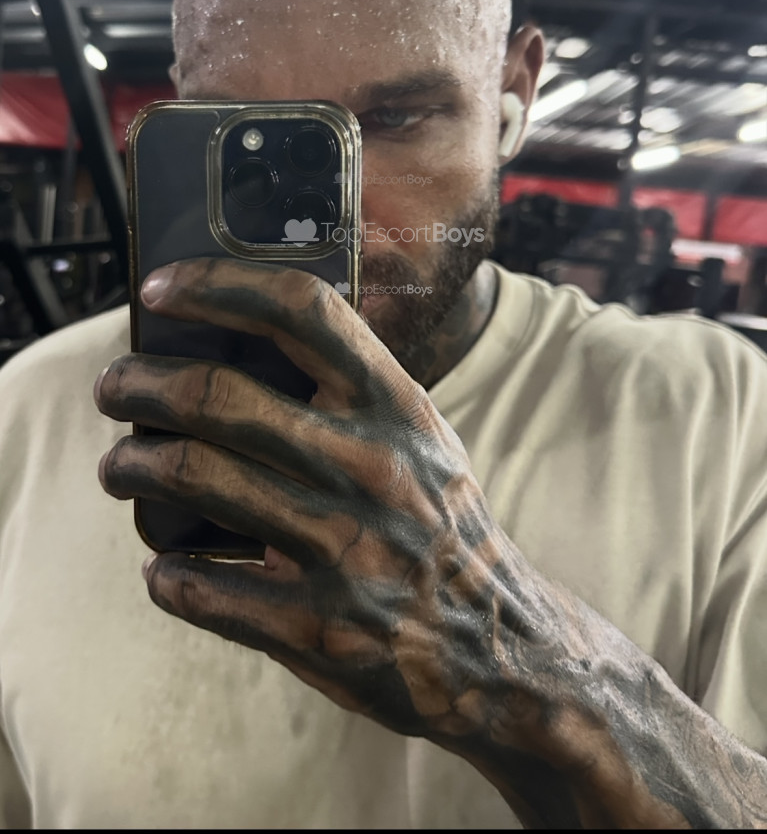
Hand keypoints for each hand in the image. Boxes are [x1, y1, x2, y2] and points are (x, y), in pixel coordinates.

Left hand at [96, 258, 510, 739]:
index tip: (158, 288)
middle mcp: (370, 466)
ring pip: (191, 478)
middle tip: (114, 390)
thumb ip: (353, 390)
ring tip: (120, 467)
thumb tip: (242, 342)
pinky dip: (165, 574)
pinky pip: (200, 587)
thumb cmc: (441, 526)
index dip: (218, 285)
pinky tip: (163, 568)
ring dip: (131, 467)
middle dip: (139, 386)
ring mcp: (343, 548)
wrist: (496, 649)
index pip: (301, 311)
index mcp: (395, 407)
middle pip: (216, 394)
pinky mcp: (317, 626)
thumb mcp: (421, 439)